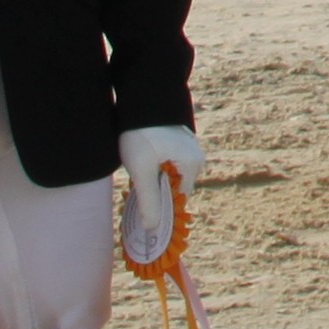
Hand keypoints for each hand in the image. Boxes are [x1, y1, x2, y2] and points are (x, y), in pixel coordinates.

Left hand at [118, 124, 202, 251]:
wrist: (138, 98)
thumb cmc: (140, 133)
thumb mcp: (141, 170)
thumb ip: (148, 201)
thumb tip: (152, 229)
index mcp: (192, 164)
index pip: (179, 198)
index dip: (162, 207)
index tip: (143, 212)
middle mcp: (195, 156)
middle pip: (175, 187)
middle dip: (156, 194)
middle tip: (133, 194)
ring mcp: (187, 148)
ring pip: (170, 176)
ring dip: (154, 181)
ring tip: (134, 178)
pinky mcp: (177, 142)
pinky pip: (168, 165)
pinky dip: (154, 170)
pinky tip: (139, 166)